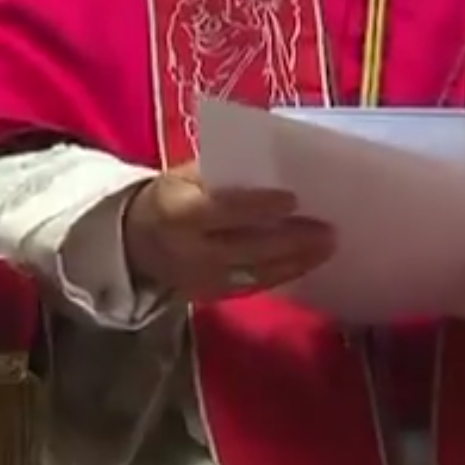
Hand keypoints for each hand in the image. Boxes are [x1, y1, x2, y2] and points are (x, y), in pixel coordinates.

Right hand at [123, 162, 335, 302]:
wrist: (135, 244)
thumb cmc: (170, 197)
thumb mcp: (183, 175)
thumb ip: (221, 174)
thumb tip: (271, 169)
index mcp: (179, 213)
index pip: (222, 211)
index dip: (257, 206)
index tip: (293, 199)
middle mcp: (192, 252)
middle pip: (247, 248)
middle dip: (291, 241)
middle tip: (328, 230)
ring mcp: (202, 279)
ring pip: (255, 274)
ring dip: (296, 262)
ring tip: (328, 247)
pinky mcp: (213, 295)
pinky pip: (253, 287)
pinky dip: (283, 274)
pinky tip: (308, 262)